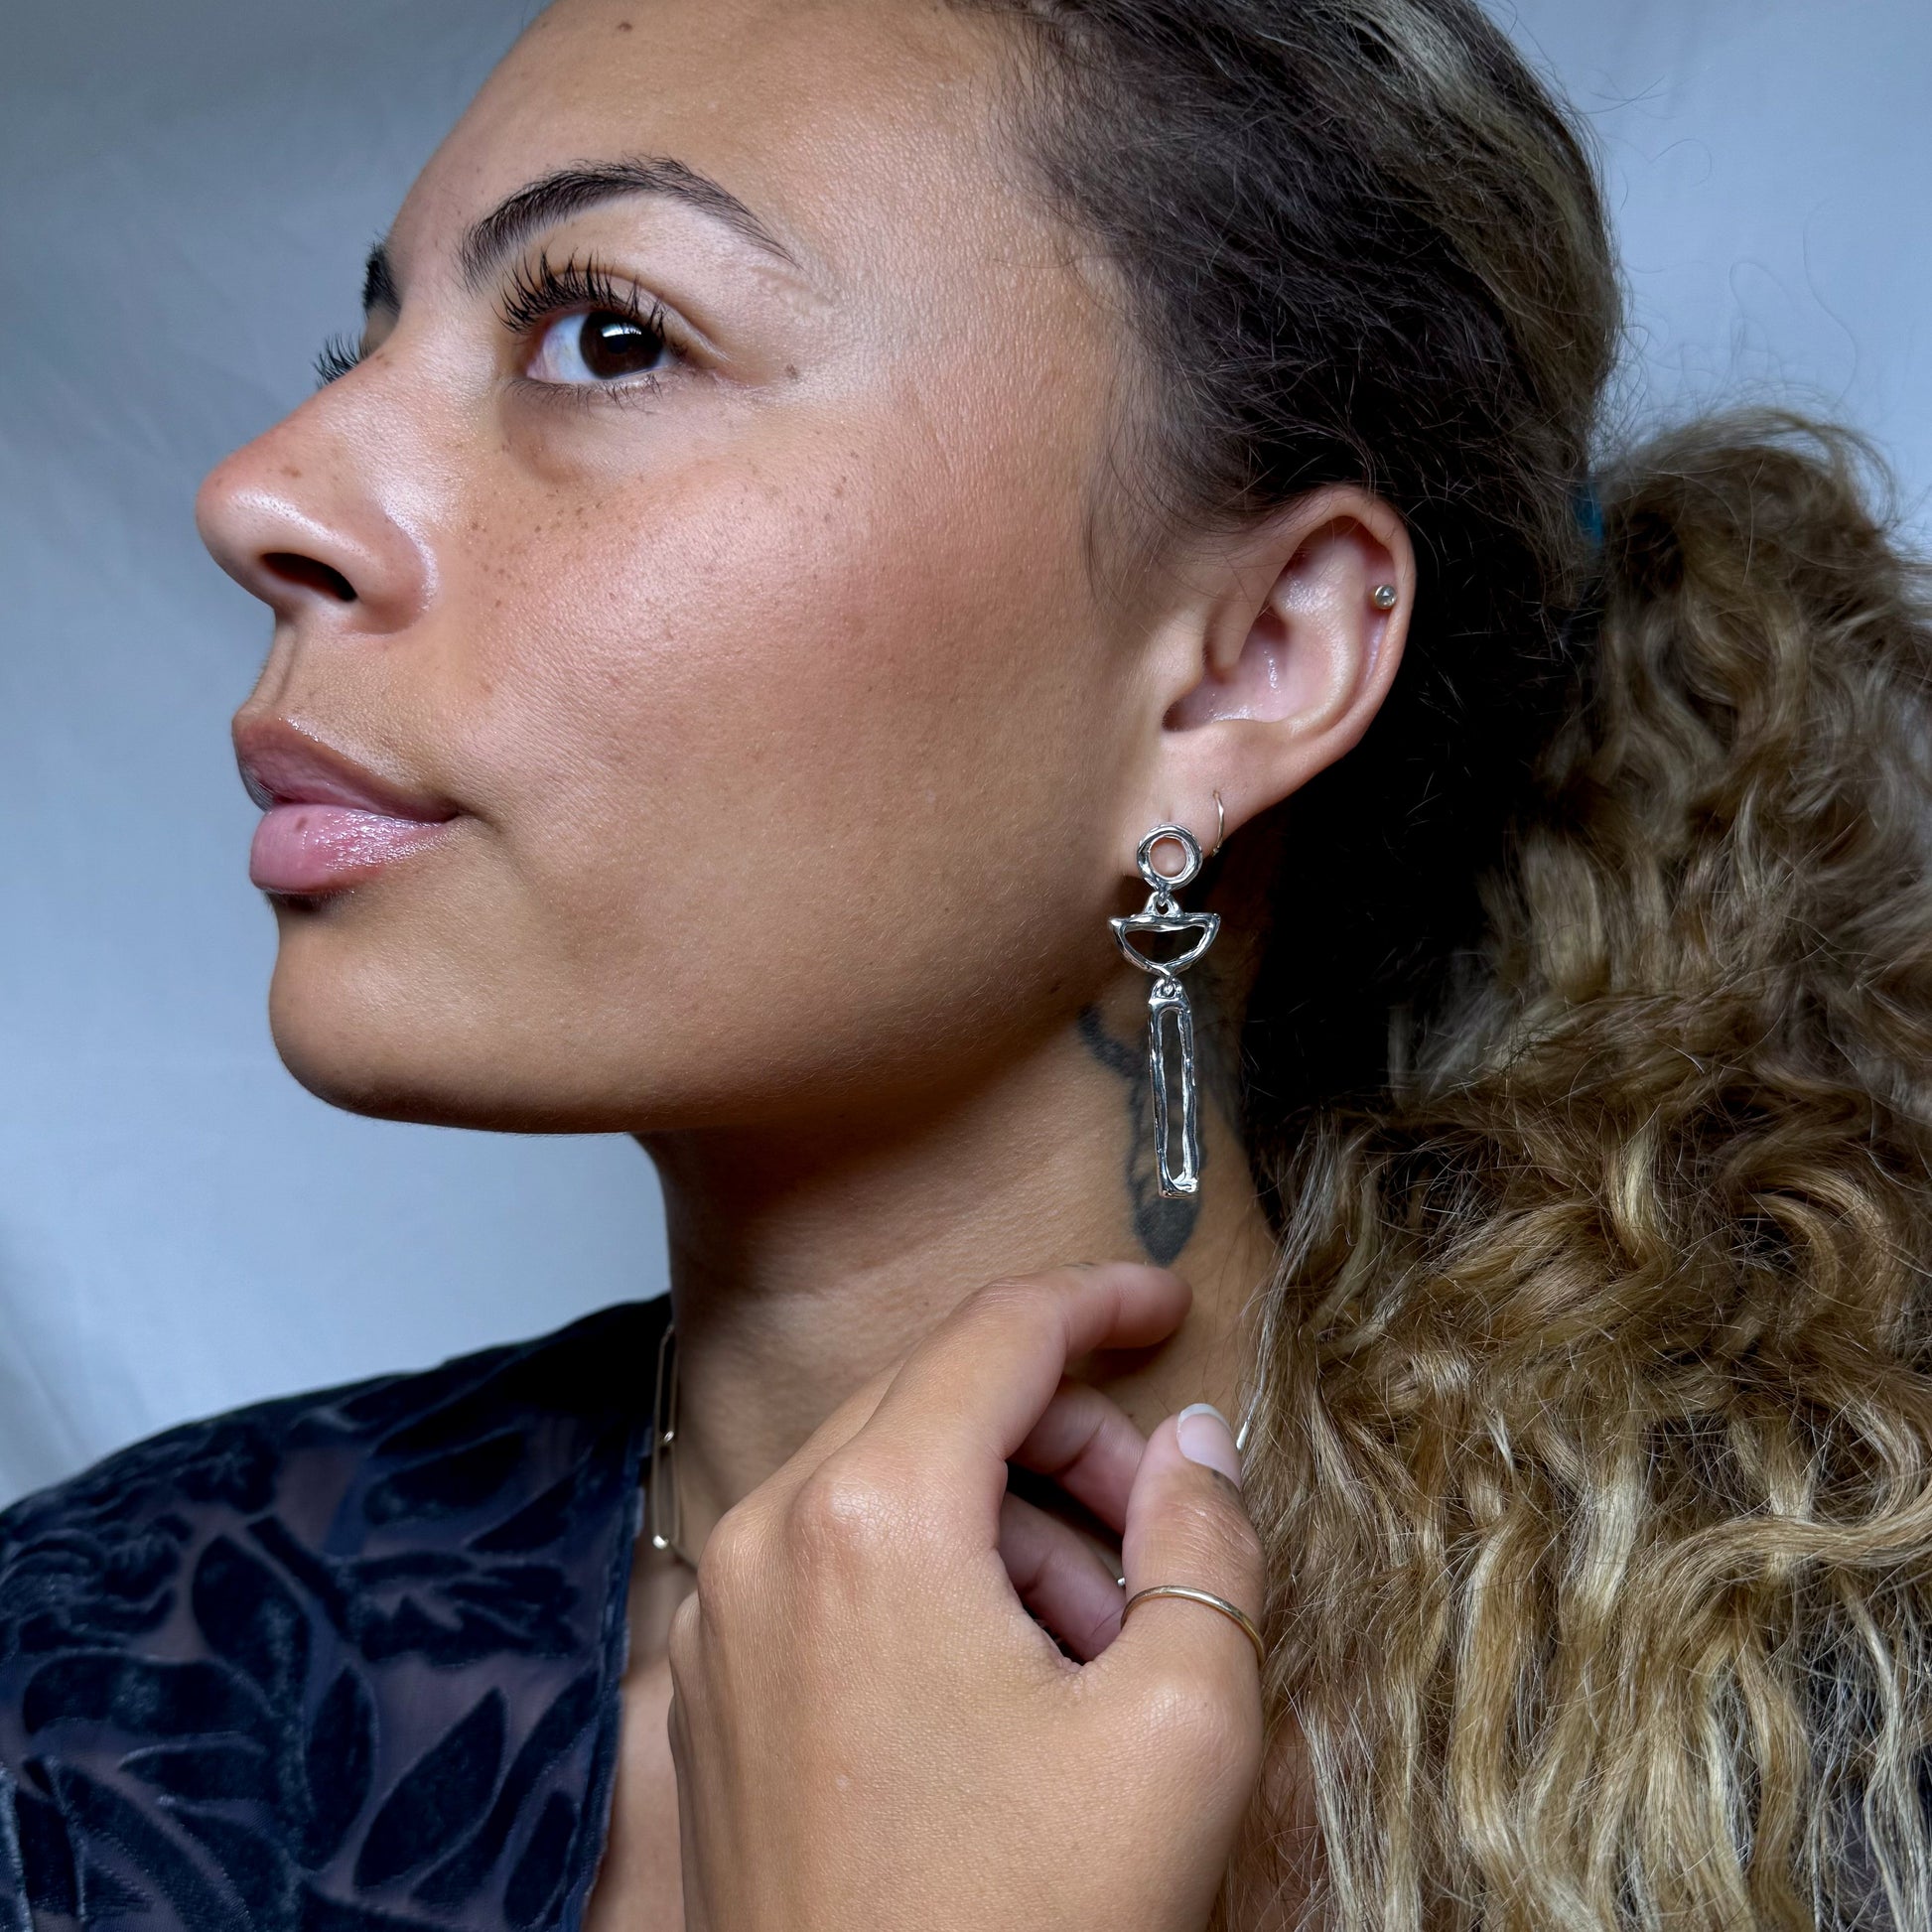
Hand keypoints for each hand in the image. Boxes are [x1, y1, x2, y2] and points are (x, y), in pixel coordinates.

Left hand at [667, 1263, 1266, 1931]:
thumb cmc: (1023, 1929)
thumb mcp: (1179, 1727)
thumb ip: (1205, 1542)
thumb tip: (1195, 1436)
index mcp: (871, 1516)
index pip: (997, 1334)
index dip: (1098, 1300)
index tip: (1168, 1299)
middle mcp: (766, 1536)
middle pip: (940, 1399)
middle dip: (1065, 1438)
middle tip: (1161, 1524)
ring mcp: (722, 1615)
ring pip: (890, 1481)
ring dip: (1010, 1522)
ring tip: (1104, 1642)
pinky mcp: (713, 1687)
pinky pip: (838, 1563)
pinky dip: (938, 1578)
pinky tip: (1016, 1684)